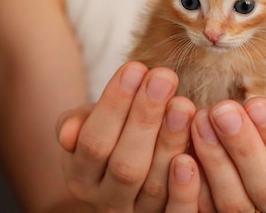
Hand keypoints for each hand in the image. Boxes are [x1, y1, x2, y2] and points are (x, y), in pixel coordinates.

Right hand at [55, 62, 200, 211]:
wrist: (133, 174)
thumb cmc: (114, 136)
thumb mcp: (89, 126)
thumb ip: (78, 123)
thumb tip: (70, 132)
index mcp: (81, 176)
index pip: (93, 141)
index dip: (114, 104)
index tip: (136, 67)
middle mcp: (106, 201)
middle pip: (125, 164)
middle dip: (145, 116)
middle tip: (164, 76)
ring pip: (154, 185)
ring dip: (170, 141)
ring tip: (183, 102)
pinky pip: (178, 210)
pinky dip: (188, 184)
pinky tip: (196, 148)